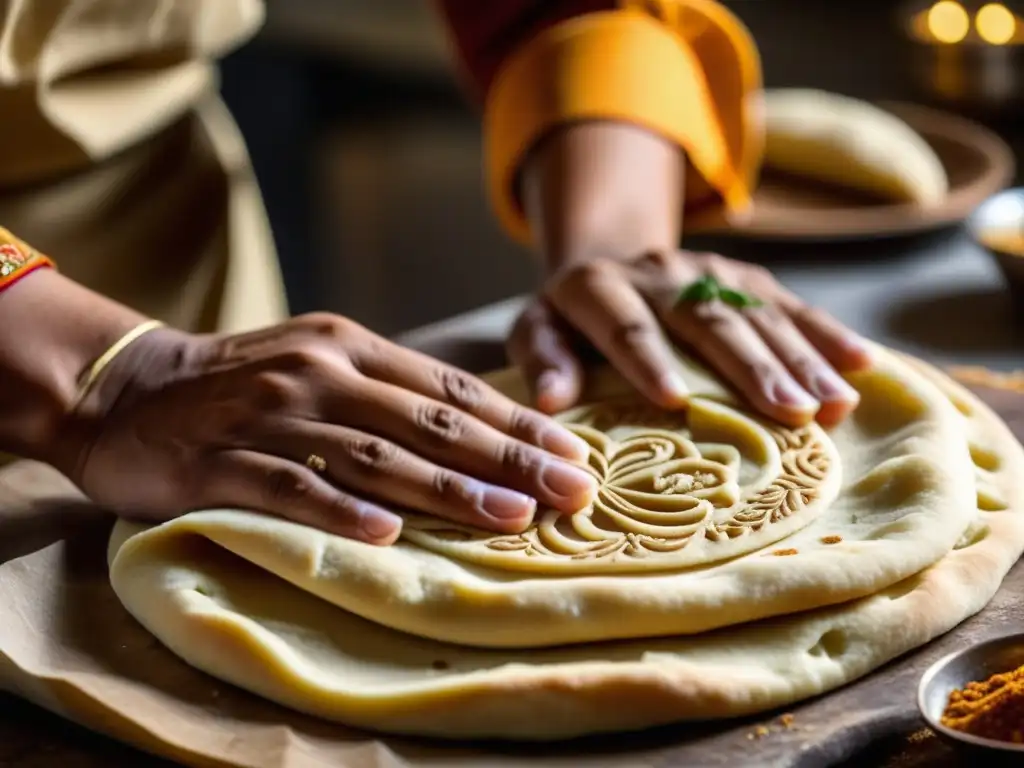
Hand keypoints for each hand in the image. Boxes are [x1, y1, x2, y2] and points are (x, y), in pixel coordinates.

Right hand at [72, 314, 596, 544]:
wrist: (126, 387)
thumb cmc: (242, 382)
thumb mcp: (321, 362)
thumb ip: (388, 390)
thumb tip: (479, 431)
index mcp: (350, 346)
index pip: (451, 389)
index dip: (516, 424)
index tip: (572, 455)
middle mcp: (319, 371)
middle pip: (429, 421)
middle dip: (507, 459)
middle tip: (569, 492)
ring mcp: (269, 415)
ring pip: (373, 454)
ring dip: (446, 489)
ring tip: (508, 519)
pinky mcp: (219, 461)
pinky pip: (289, 486)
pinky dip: (339, 509)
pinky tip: (386, 535)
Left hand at [507, 250, 871, 427]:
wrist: (610, 259)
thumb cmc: (569, 320)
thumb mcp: (537, 330)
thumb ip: (542, 358)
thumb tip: (551, 401)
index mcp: (598, 287)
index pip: (627, 326)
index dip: (649, 361)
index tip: (675, 402)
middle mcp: (659, 273)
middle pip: (708, 321)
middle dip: (751, 366)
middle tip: (790, 412)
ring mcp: (708, 271)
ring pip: (758, 313)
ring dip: (801, 358)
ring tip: (834, 404)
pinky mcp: (744, 277)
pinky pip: (790, 303)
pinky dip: (827, 333)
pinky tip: (863, 364)